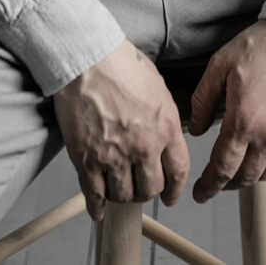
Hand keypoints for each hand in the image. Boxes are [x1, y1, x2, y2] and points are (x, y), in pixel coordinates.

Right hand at [52, 39, 189, 221]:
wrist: (87, 57)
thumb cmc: (120, 63)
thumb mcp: (158, 88)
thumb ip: (165, 119)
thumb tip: (166, 137)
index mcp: (165, 127)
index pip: (178, 171)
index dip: (175, 189)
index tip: (170, 196)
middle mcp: (143, 146)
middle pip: (151, 188)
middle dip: (147, 191)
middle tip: (140, 188)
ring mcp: (114, 155)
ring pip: (123, 195)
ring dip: (122, 196)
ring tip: (118, 189)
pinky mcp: (87, 159)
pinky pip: (94, 194)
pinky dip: (97, 206)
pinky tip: (98, 209)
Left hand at [187, 19, 265, 201]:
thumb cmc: (262, 45)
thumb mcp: (220, 65)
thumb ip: (203, 100)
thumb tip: (197, 129)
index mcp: (244, 119)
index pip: (222, 168)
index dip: (209, 186)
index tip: (201, 193)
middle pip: (244, 177)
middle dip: (225, 185)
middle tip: (214, 183)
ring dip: (248, 177)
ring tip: (237, 170)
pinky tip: (264, 159)